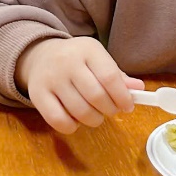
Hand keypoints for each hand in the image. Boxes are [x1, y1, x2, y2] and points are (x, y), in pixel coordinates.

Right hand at [15, 37, 143, 133]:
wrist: (40, 56)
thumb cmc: (76, 60)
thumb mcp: (97, 59)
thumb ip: (117, 75)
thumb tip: (138, 89)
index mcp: (87, 49)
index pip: (110, 76)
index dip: (122, 96)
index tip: (128, 106)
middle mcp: (67, 62)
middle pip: (96, 96)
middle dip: (110, 109)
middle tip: (111, 110)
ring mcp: (50, 79)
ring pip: (80, 111)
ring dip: (94, 119)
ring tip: (95, 115)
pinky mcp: (37, 95)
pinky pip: (59, 120)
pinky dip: (72, 126)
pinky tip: (76, 119)